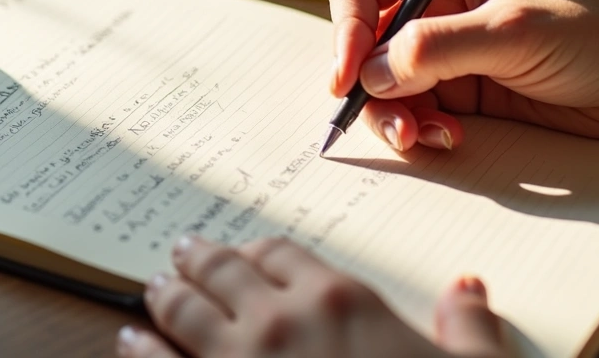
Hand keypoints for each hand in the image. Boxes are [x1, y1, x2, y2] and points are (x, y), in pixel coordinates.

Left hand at [116, 235, 504, 357]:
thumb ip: (468, 326)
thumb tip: (467, 287)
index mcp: (342, 300)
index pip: (280, 252)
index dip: (258, 249)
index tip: (247, 252)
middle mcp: (281, 319)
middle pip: (222, 269)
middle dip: (198, 258)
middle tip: (182, 253)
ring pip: (184, 308)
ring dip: (166, 293)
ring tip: (155, 286)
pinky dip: (140, 348)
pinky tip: (130, 340)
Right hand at [326, 0, 598, 150]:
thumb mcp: (512, 29)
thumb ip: (435, 49)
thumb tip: (369, 75)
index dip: (344, 30)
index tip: (346, 76)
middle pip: (362, 42)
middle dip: (367, 84)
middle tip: (390, 118)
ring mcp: (444, 48)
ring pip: (382, 85)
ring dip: (394, 115)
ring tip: (423, 136)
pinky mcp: (460, 89)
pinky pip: (413, 111)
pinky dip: (420, 130)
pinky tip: (450, 138)